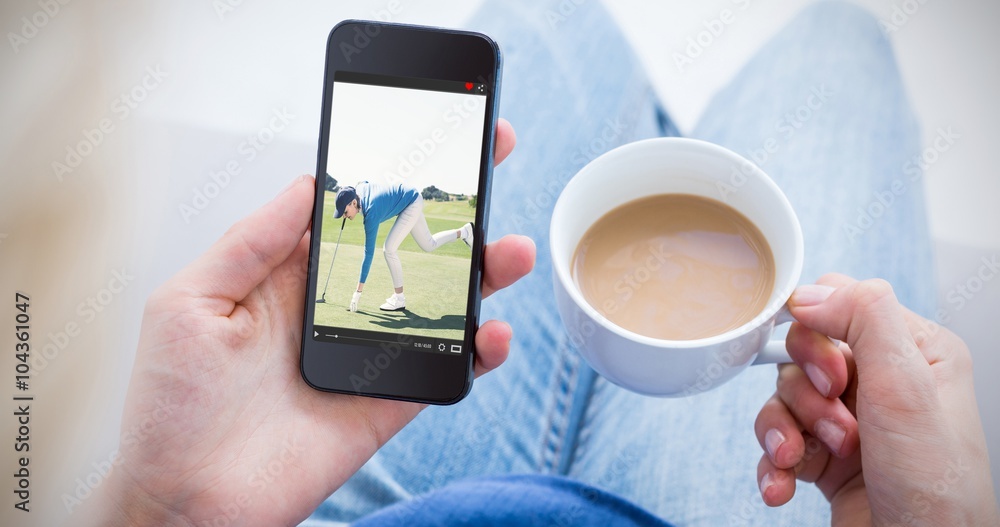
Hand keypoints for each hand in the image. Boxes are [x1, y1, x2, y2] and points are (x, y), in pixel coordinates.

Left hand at [91, 120, 525, 525]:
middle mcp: (336, 307)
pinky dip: (477, 352)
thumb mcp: (188, 301)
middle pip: (408, 246)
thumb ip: (251, 241)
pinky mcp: (387, 402)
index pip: (353, 210)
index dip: (392, 172)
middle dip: (453, 206)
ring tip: (510, 251)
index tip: (432, 135)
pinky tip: (491, 333)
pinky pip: (444, 370)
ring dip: (482, 274)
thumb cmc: (170, 405)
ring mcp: (367, 354)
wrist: (184, 501)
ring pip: (439, 302)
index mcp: (288, 274)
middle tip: (493, 161)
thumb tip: (307, 182)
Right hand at [754, 273, 998, 525]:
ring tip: (810, 461)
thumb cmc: (934, 491)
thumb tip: (810, 291)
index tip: (829, 376)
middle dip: (804, 394)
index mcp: (915, 351)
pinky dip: (773, 463)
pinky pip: (777, 439)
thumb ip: (864, 319)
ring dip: (786, 432)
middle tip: (833, 425)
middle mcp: (883, 381)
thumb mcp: (907, 389)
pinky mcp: (825, 457)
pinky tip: (783, 484)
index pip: (841, 305)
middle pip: (803, 352)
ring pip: (783, 397)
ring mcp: (851, 420)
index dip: (817, 335)